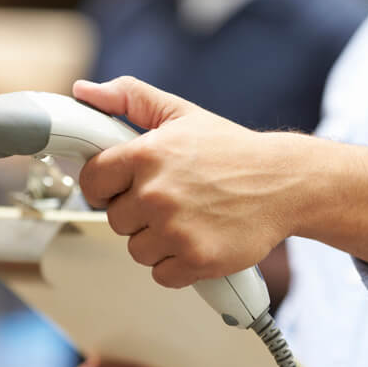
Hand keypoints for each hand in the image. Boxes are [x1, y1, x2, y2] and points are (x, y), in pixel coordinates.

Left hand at [73, 76, 303, 288]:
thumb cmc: (230, 149)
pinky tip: (197, 238)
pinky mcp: (196, 260)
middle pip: (114, 219)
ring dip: (156, 240)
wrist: (283, 182)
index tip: (121, 186)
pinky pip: (161, 275)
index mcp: (147, 154)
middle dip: (136, 212)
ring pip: (136, 250)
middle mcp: (157, 193)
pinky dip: (177, 264)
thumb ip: (129, 97)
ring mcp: (176, 230)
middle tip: (168, 197)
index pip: (91, 182)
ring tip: (186, 218)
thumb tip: (84, 91)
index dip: (104, 185)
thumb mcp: (179, 113)